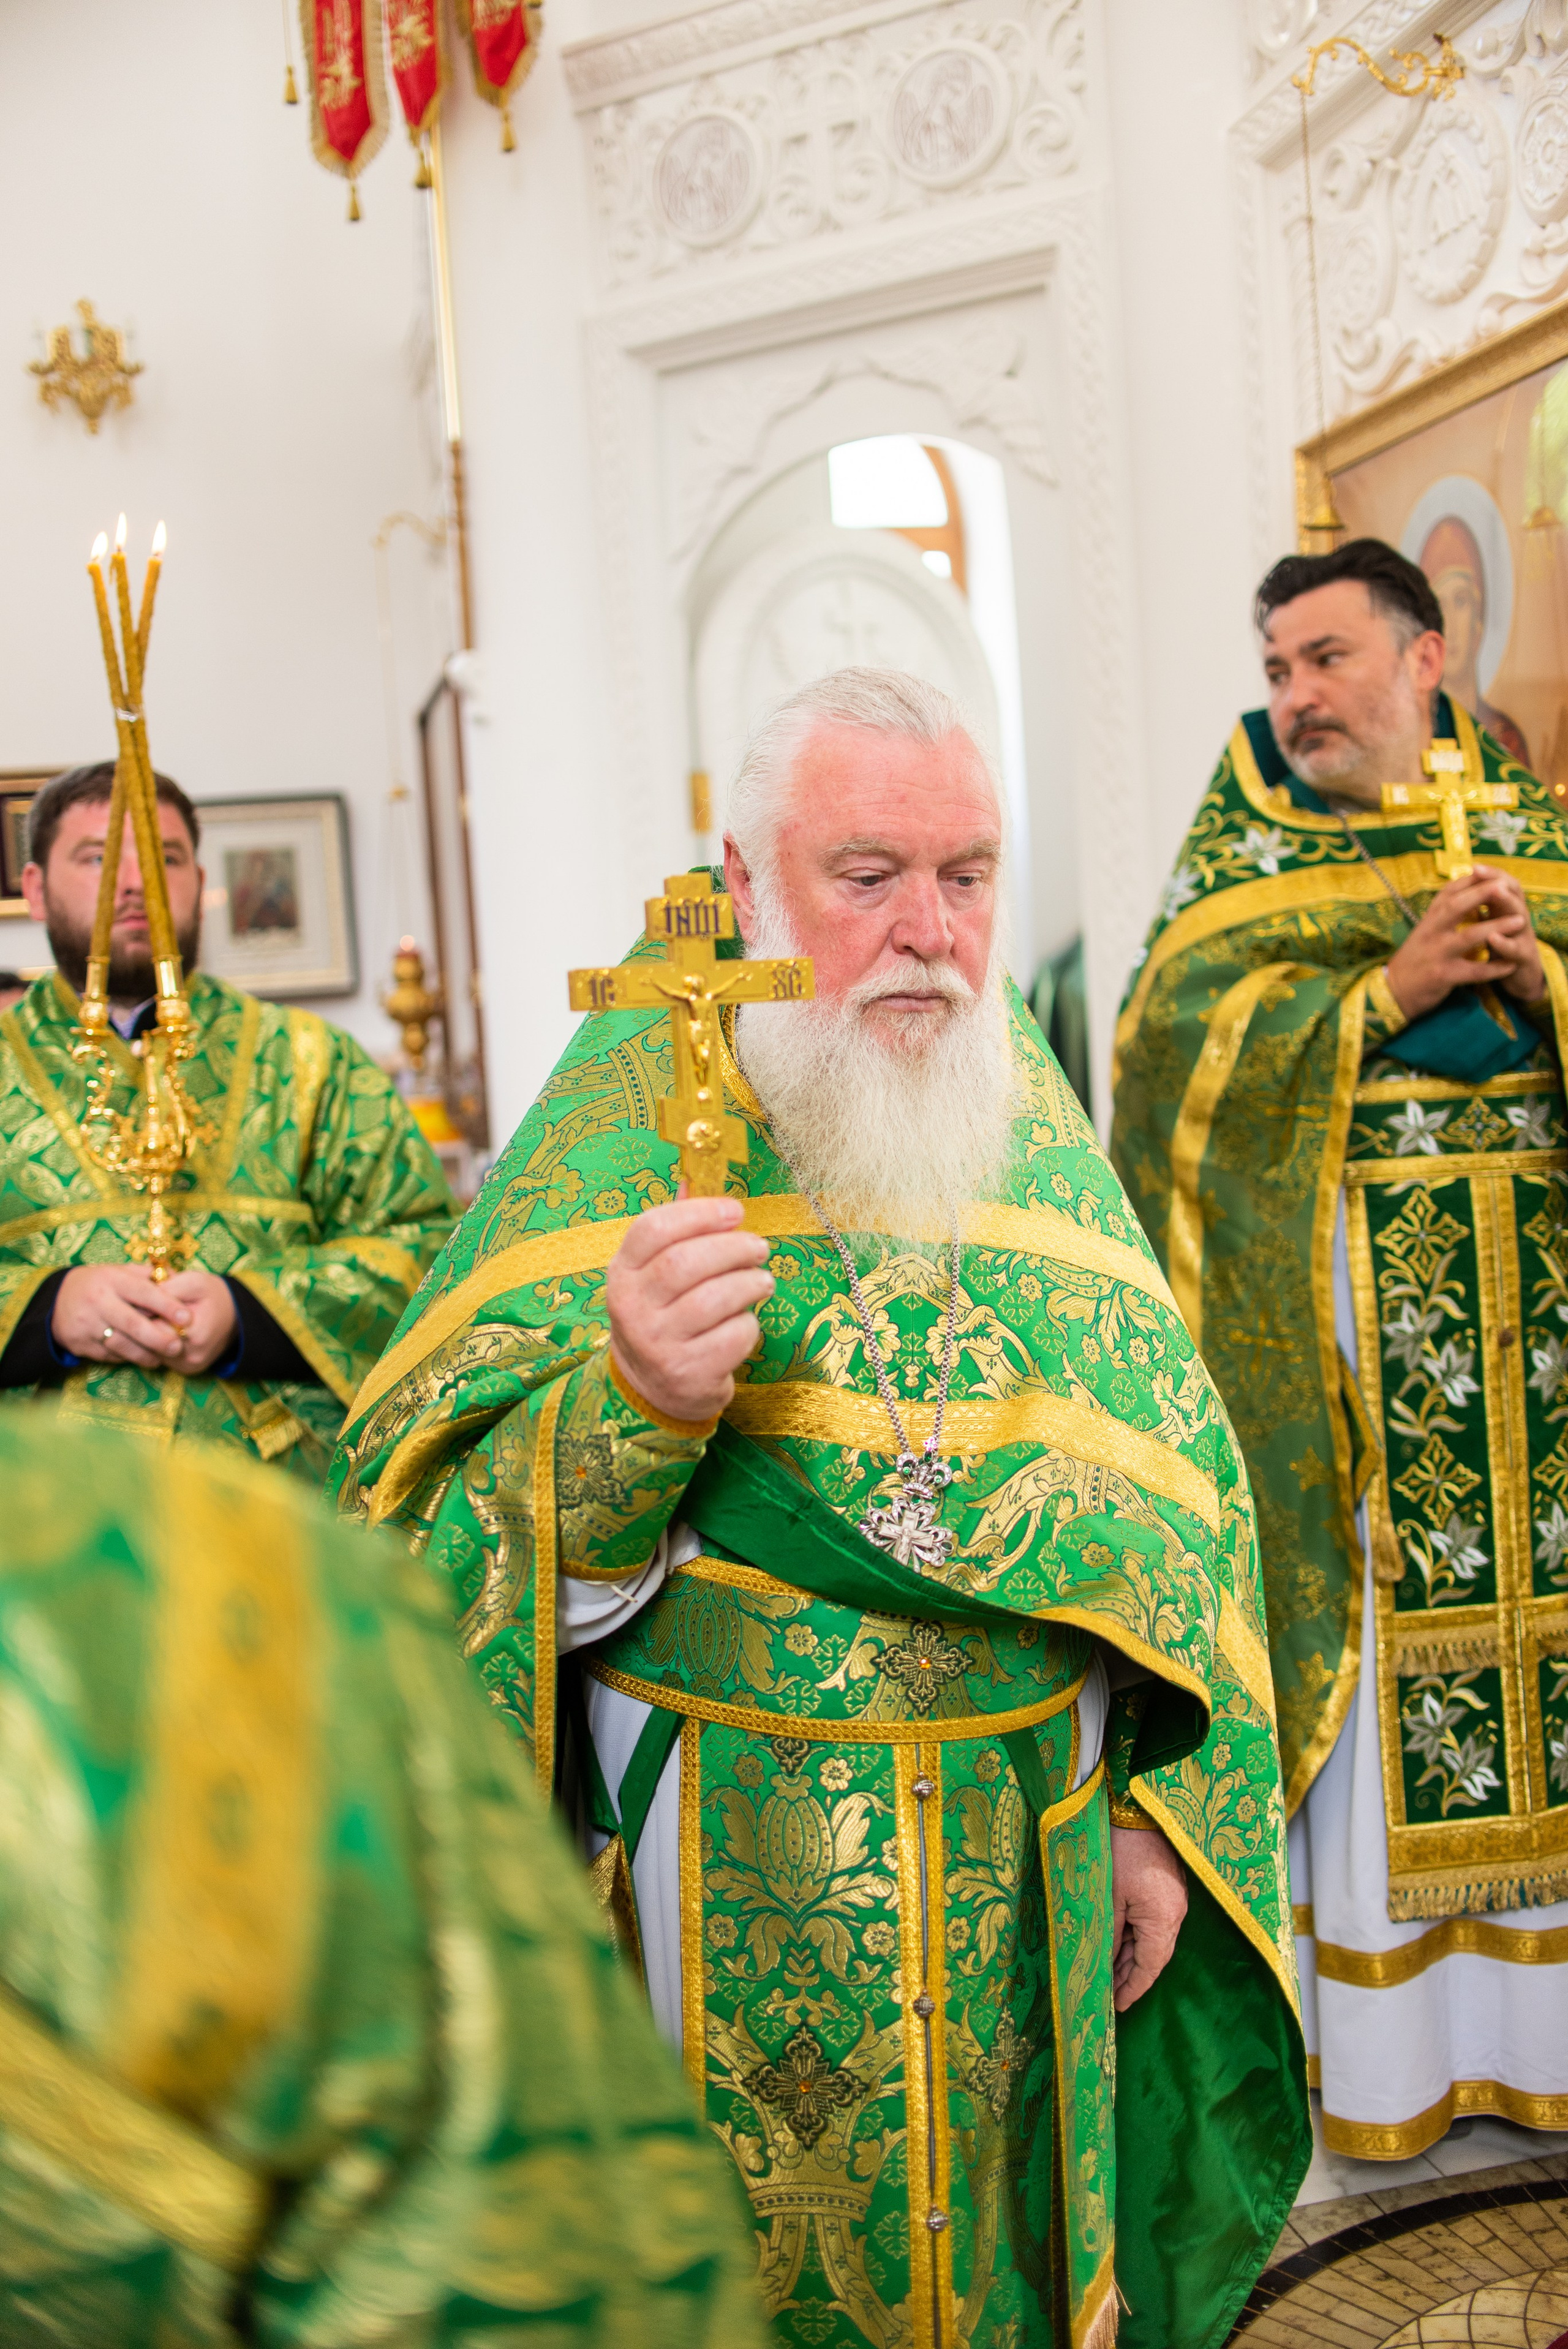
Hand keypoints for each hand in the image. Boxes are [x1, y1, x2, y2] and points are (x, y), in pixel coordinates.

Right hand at [50, 1264, 235, 1373]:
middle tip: (178, 1347)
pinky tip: (141, 1357)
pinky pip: (109, 1355)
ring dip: (145, 1354)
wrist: (58, 1300)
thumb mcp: (120, 1271)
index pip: (143, 1293)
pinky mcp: (80, 1344)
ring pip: (121, 1344)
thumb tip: (179, 1278)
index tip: (187, 1318)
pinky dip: (127, 1357)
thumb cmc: (101, 1284)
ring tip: (163, 1357)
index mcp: (112, 1280)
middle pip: (132, 1324)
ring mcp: (87, 1324)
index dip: (167, 1306)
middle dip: (159, 1338)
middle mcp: (98, 1301)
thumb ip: (148, 1275)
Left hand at [148, 1269, 239, 1372]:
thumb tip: (138, 1304)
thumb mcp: (192, 1282)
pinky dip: (159, 1345)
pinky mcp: (187, 1370)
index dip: (143, 1311)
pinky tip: (164, 1331)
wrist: (236, 1315)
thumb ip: (166, 1291)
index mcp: (194, 1334)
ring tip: (157, 1319)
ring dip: (151, 1336)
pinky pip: (162, 1358)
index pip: (152, 1326)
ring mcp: (189, 1366)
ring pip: (154, 1352)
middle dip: (145, 1325)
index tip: (142, 1300)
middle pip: (150, 1343)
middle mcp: (191, 1356)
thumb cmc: (211, 1295)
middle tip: (147, 1310)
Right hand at [606, 1195, 772, 1425]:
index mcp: (621, 1273)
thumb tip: (695, 1177)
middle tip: (759, 1248)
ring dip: (750, 1284)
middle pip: (686, 1262)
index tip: (735, 1211)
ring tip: (763, 1281)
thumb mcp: (652, 1275)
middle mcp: (631, 1308)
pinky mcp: (688, 1374)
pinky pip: (732, 1336)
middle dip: (733, 1248)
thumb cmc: (662, 1316)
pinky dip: (749, 1324)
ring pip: (714, 1300)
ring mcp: (657, 1345)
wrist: (650, 1390)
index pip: (654, 1229)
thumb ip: (675, 1231)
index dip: (701, 1214)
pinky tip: (745, 1321)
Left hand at [1109, 1824, 1186, 2010]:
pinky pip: (1152, 1920)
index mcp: (1164, 1919)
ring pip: (1152, 1937)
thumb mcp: (1108, 1897)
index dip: (1133, 1988)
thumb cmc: (1118, 1850)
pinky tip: (1117, 1940)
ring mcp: (1173, 1897)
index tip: (1118, 2007)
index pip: (1150, 1966)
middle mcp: (1175, 1911)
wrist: (1133, 1805)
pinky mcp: (1167, 1884)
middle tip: (1108, 1993)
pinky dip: (1135, 1934)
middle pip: (1153, 1954)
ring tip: (1107, 1971)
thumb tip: (1103, 1965)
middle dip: (1131, 1975)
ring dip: (1131, 1954)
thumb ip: (1108, 1935)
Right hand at [1384, 865, 1545, 1020]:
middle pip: (1456, 907)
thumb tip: (1466, 897)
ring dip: (1496, 927)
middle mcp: (1430, 933)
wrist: (1392, 991)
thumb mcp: (1423, 932)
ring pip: (1469, 937)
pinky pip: (1473, 971)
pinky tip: (1510, 965)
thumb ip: (1442, 916)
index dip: (1469, 881)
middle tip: (1505, 886)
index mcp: (1427, 921)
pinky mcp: (1442, 976)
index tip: (1490, 872)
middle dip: (1481, 894)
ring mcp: (1436, 954)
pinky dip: (1494, 968)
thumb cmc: (1414, 960)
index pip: (1447, 893)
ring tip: (1520, 921)